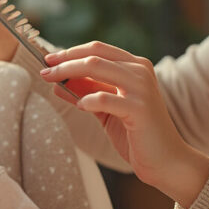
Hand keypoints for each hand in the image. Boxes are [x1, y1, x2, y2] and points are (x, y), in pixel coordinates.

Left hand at [39, 41, 208, 207]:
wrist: (165, 159)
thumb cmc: (135, 133)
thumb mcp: (106, 109)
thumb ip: (86, 93)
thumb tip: (56, 83)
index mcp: (135, 66)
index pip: (98, 49)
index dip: (70, 52)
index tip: (48, 60)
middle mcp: (140, 70)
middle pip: (93, 55)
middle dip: (64, 61)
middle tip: (44, 70)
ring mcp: (141, 87)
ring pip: (96, 68)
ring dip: (69, 74)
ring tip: (52, 83)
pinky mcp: (139, 108)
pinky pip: (105, 98)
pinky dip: (87, 100)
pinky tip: (79, 105)